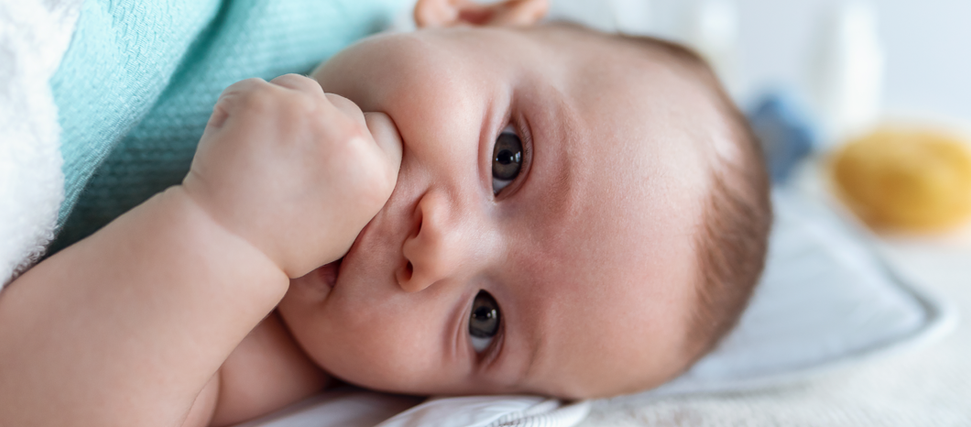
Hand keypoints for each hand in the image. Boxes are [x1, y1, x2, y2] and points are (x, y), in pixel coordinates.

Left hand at [182, 74, 401, 277]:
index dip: (353, 135)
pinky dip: (239, 109)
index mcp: (377, 171)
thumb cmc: (283, 242)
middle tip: (284, 162)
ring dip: (282, 108)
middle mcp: (350, 138)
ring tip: (259, 153)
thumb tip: (362, 140)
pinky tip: (232, 145)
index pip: (381, 125)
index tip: (325, 155)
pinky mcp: (264, 100)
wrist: (226, 248)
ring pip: (300, 87)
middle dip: (316, 124)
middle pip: (341, 104)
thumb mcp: (350, 222)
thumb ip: (364, 177)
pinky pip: (254, 87)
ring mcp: (307, 113)